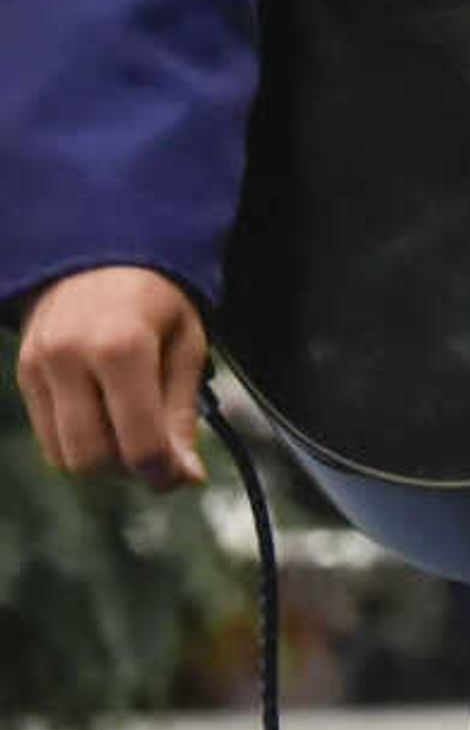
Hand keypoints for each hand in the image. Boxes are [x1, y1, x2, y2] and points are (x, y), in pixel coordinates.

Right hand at [14, 265, 207, 485]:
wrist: (103, 252)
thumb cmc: (157, 299)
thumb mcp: (187, 345)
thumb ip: (182, 414)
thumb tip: (185, 477)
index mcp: (123, 347)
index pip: (138, 442)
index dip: (162, 473)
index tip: (181, 477)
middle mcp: (71, 358)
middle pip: (93, 459)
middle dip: (129, 469)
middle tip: (158, 451)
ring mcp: (40, 366)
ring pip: (64, 456)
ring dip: (102, 460)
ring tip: (133, 431)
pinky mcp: (23, 374)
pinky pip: (47, 437)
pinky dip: (78, 442)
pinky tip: (105, 416)